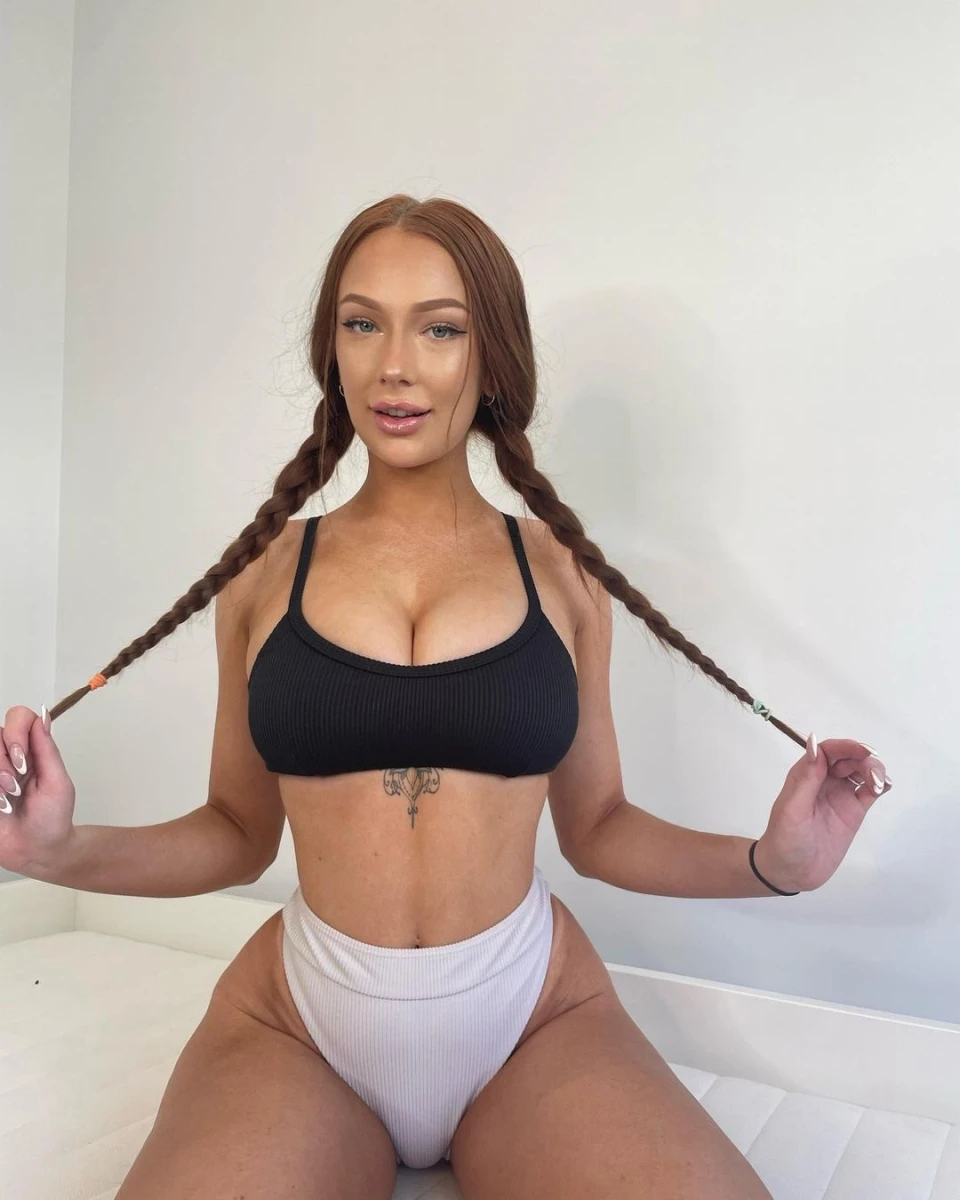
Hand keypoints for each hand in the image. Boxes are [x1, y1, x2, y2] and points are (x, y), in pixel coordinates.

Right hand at [0, 705, 77, 874]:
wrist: (36, 852)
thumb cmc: (52, 819)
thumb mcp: (57, 783)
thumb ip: (47, 749)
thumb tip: (42, 715)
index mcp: (32, 749)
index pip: (19, 717)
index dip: (16, 733)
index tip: (23, 762)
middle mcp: (7, 755)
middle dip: (3, 762)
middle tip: (15, 788)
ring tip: (6, 801)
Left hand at [754, 735, 891, 893]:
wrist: (790, 871)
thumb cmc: (785, 839)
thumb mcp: (792, 808)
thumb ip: (807, 778)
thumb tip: (814, 742)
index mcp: (806, 775)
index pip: (828, 750)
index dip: (846, 746)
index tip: (864, 752)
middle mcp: (824, 781)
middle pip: (848, 758)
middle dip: (863, 758)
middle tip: (874, 775)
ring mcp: (840, 796)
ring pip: (861, 772)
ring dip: (874, 770)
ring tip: (878, 784)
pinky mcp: (853, 812)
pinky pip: (869, 792)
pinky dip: (879, 785)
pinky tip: (884, 787)